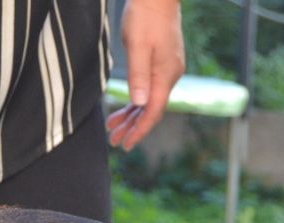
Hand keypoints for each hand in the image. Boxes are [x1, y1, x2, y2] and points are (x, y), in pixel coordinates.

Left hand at [106, 0, 184, 150]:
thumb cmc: (145, 17)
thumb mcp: (137, 46)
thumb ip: (138, 75)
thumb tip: (139, 102)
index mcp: (165, 75)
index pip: (153, 111)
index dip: (139, 130)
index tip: (126, 144)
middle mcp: (169, 76)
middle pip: (150, 110)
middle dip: (132, 127)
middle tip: (114, 140)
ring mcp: (166, 70)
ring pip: (148, 100)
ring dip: (131, 115)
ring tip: (113, 127)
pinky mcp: (161, 63)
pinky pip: (148, 89)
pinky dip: (136, 101)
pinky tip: (124, 108)